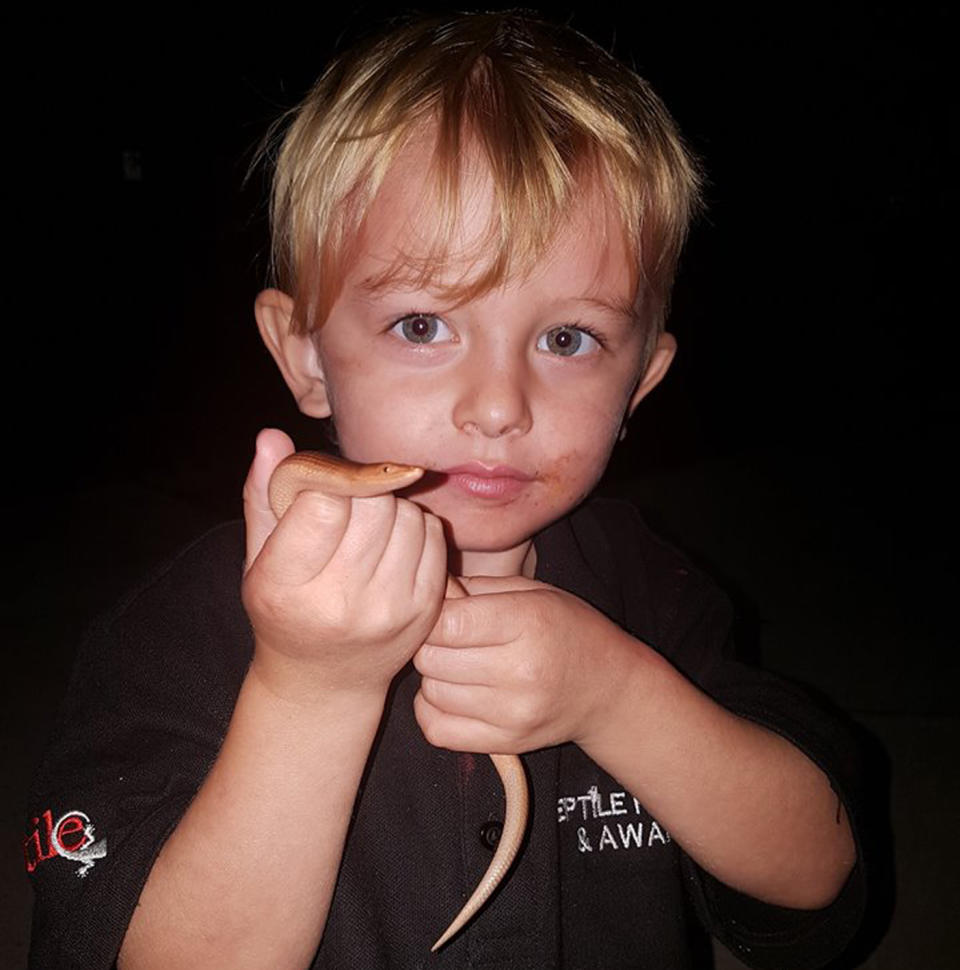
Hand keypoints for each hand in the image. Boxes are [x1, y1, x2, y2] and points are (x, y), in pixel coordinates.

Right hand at [242, 429, 448, 701]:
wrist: (325, 682)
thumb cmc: (285, 610)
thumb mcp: (258, 559)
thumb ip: (262, 496)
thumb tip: (271, 436)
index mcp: (286, 587)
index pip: (323, 502)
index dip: (324, 484)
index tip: (318, 492)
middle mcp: (340, 603)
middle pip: (371, 504)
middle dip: (359, 492)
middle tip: (345, 506)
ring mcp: (390, 609)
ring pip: (406, 514)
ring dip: (389, 506)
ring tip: (366, 526)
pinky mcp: (426, 610)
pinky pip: (432, 534)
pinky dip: (415, 525)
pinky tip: (392, 543)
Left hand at [413, 576, 640, 752]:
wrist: (609, 689)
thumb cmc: (568, 629)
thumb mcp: (533, 592)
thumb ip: (476, 589)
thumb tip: (425, 595)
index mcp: (528, 622)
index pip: (447, 623)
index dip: (433, 616)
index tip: (441, 612)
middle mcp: (521, 671)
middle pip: (432, 659)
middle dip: (429, 644)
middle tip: (447, 638)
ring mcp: (513, 713)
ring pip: (431, 693)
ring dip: (433, 677)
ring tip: (454, 665)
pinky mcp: (506, 743)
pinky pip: (437, 730)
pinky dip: (431, 710)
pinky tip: (450, 694)